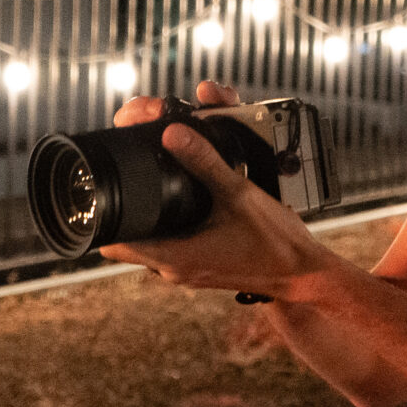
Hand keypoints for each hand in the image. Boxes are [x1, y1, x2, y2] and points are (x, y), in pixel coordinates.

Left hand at [99, 86, 332, 300]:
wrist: (303, 274)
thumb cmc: (275, 243)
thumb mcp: (239, 195)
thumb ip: (204, 161)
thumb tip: (172, 133)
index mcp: (175, 257)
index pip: (113, 244)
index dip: (103, 216)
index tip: (107, 189)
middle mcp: (174, 269)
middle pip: (126, 242)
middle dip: (124, 210)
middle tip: (133, 177)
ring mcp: (186, 271)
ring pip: (147, 243)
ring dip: (146, 218)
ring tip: (154, 186)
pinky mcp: (200, 267)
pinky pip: (169, 246)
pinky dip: (167, 226)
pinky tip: (181, 204)